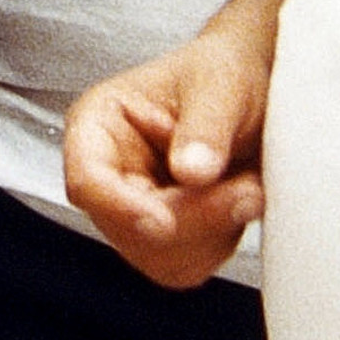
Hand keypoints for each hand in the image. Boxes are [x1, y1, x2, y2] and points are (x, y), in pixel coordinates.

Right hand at [64, 26, 270, 290]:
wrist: (253, 91)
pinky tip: (238, 201)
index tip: (164, 222)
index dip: (120, 207)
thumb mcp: (221, 84)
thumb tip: (191, 173)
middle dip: (192, 218)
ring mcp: (133, 210)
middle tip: (249, 190)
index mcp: (98, 124)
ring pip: (158, 258)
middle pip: (127, 229)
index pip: (87, 179)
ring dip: (213, 233)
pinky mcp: (164, 238)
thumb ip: (205, 126)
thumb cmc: (224, 73)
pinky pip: (185, 266)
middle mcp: (107, 173)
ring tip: (249, 185)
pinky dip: (220, 243)